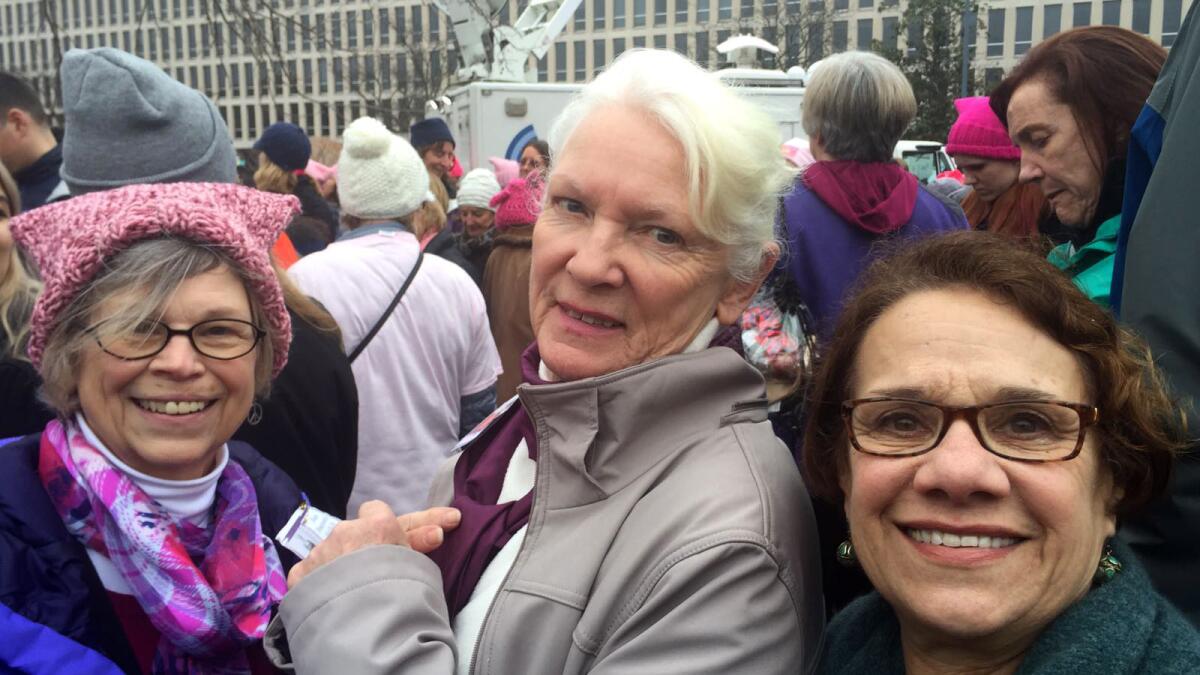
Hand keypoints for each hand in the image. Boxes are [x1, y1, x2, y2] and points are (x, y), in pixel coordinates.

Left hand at [287, 501, 461, 588]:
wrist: (365, 622)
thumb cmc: (401, 590)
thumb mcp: (419, 563)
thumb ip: (419, 542)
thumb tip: (436, 531)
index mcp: (378, 525)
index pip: (375, 510)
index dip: (383, 527)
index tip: (395, 543)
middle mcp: (345, 531)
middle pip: (352, 534)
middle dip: (362, 548)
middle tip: (376, 571)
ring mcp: (320, 552)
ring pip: (330, 552)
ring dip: (340, 565)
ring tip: (352, 590)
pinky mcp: (300, 574)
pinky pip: (310, 571)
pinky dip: (317, 580)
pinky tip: (329, 595)